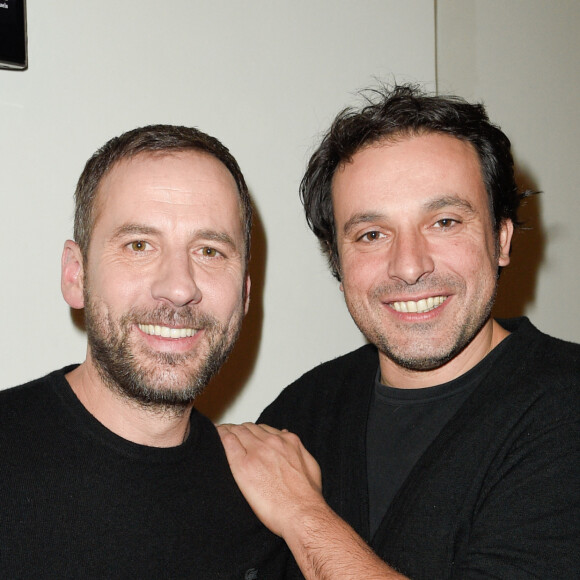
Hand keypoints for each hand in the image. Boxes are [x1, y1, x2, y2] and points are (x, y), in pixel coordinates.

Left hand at [218, 423, 322, 537]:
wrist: (301, 513)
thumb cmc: (307, 497)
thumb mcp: (310, 466)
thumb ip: (298, 451)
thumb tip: (287, 439)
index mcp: (288, 441)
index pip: (263, 429)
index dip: (252, 432)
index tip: (245, 436)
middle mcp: (272, 442)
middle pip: (248, 428)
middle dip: (238, 430)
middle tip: (228, 435)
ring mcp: (257, 452)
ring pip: (237, 431)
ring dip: (227, 431)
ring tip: (218, 434)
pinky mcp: (243, 465)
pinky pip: (227, 441)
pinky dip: (220, 436)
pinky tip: (214, 437)